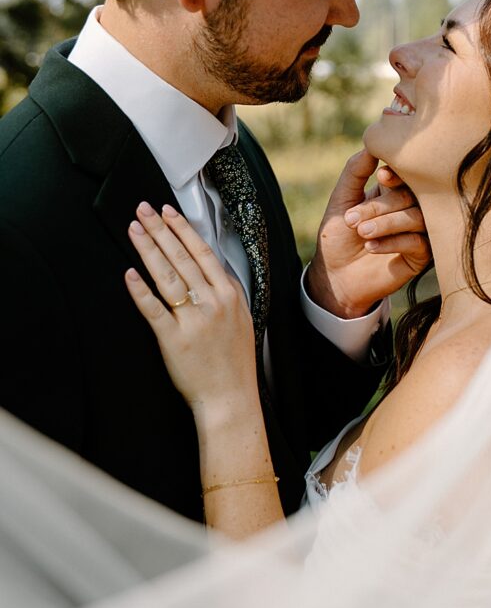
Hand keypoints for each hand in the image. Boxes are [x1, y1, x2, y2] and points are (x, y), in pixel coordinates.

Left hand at [125, 202, 256, 414]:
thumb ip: (227, 290)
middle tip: (143, 211)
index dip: (183, 229)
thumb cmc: (234, 360)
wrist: (231, 396)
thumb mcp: (242, 316)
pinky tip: (130, 274)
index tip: (168, 212)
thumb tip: (210, 266)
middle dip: (160, 230)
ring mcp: (194, 321)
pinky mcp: (175, 340)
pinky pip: (154, 310)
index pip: (202, 252)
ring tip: (135, 231)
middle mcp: (213, 303)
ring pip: (168, 277)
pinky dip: (141, 291)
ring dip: (149, 250)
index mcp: (229, 295)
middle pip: (182, 258)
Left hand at [306, 150, 430, 317]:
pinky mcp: (422, 256)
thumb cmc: (337, 237)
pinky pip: (418, 243)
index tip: (382, 177)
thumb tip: (372, 144)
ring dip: (387, 223)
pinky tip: (370, 247)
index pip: (406, 174)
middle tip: (352, 220)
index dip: (398, 174)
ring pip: (417, 218)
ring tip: (361, 232)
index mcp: (393, 192)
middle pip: (410, 196)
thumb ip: (355, 171)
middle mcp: (410, 208)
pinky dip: (393, 242)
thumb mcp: (341, 200)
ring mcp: (419, 232)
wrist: (335, 277)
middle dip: (380, 207)